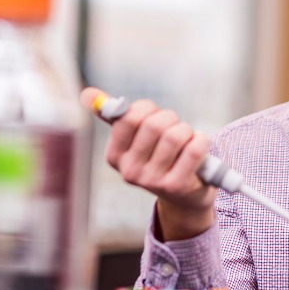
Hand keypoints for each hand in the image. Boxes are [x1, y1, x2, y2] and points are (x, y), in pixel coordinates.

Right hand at [80, 87, 215, 240]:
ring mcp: (152, 182)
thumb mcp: (135, 139)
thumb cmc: (159, 157)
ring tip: (187, 139)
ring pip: (175, 135)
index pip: (128, 117)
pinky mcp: (177, 187)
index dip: (147, 108)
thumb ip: (115, 115)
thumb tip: (87, 93)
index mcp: (114, 156)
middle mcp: (129, 172)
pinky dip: (201, 141)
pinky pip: (194, 149)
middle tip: (174, 127)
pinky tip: (198, 147)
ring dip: (187, 130)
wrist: (185, 196)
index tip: (154, 115)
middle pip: (154, 124)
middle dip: (170, 118)